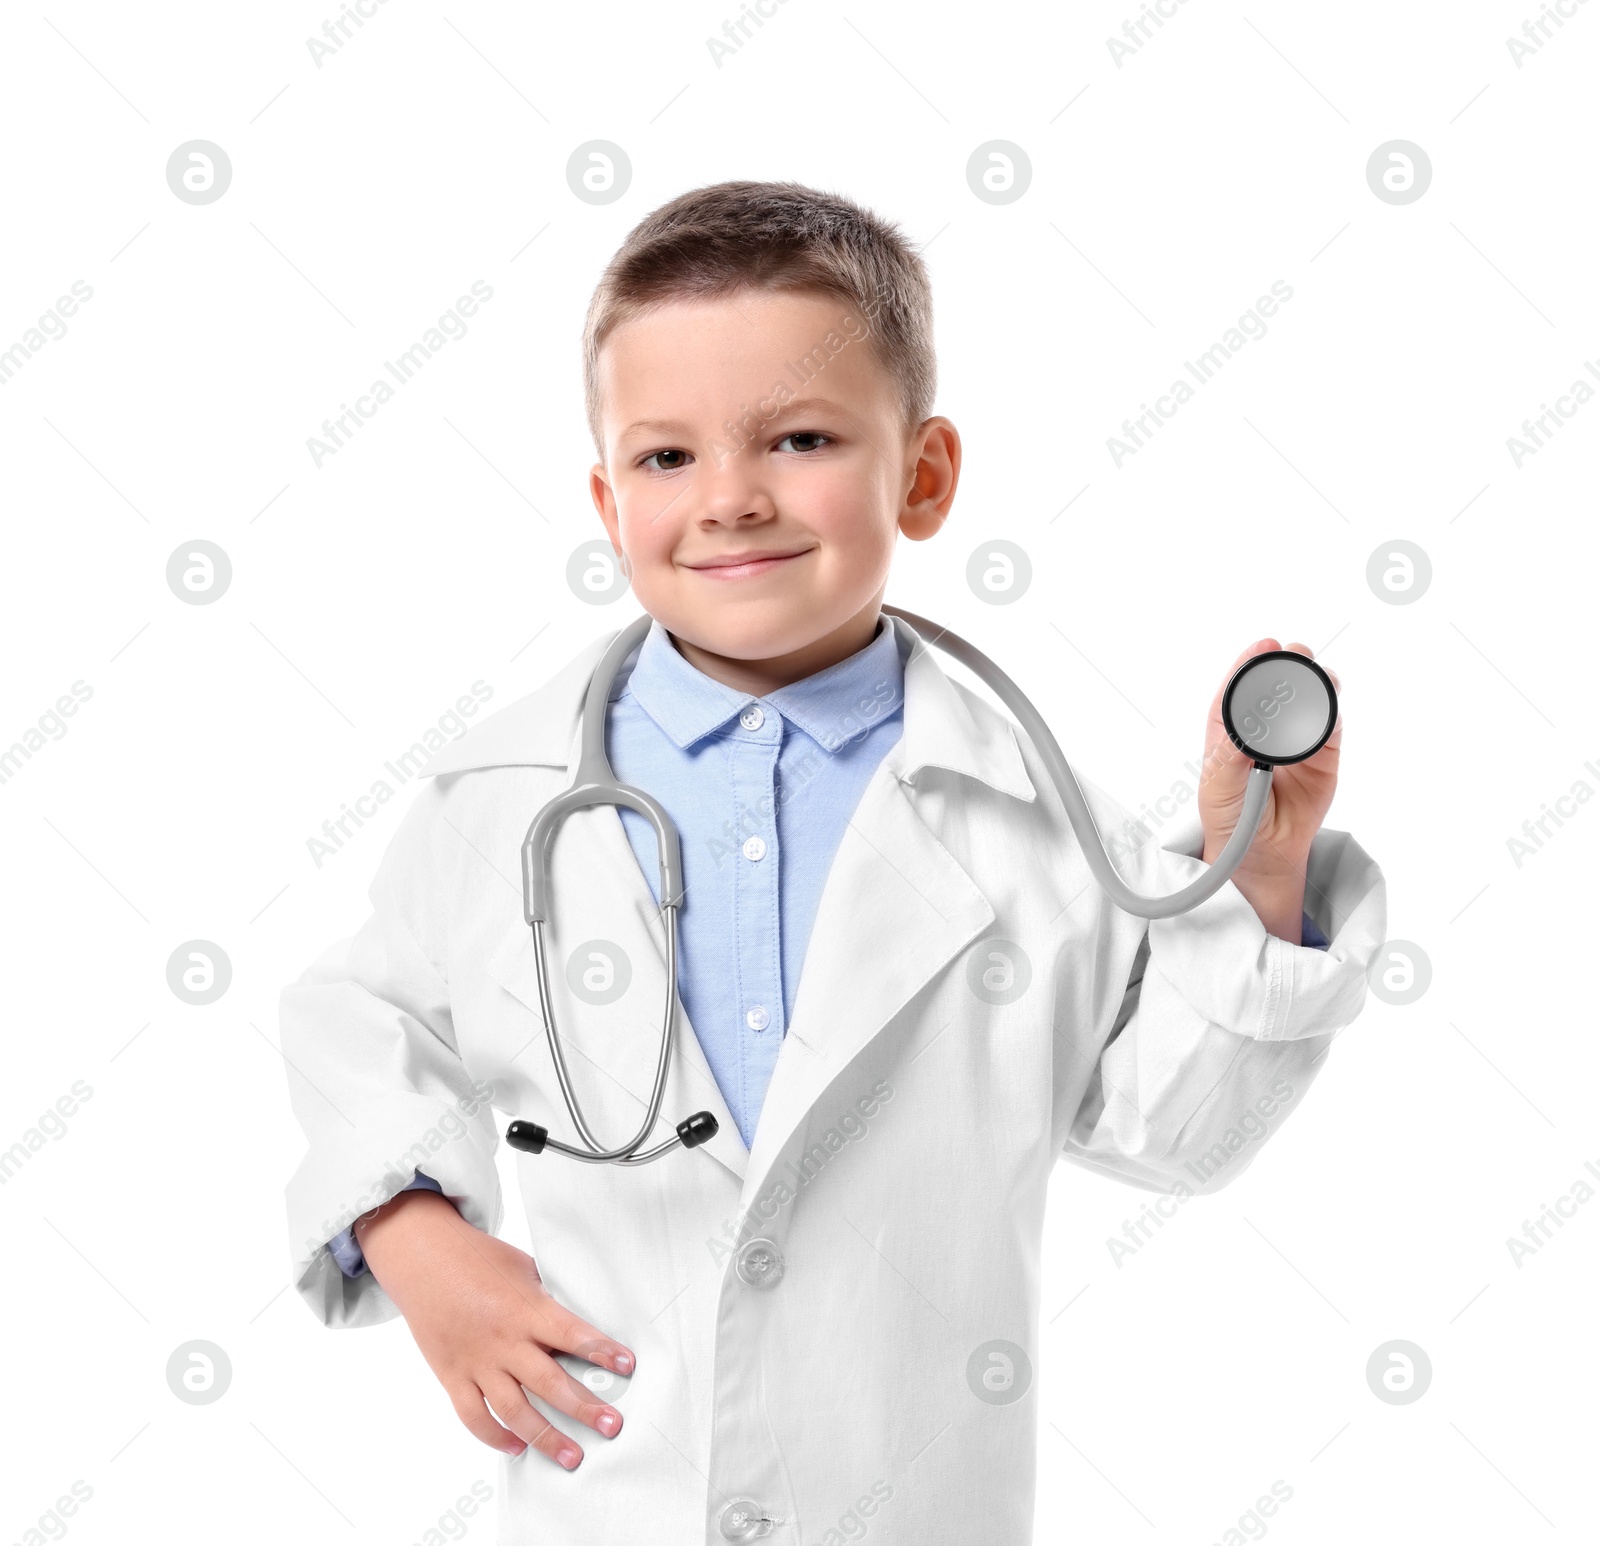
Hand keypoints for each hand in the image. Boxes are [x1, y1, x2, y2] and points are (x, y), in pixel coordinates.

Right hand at [353, 1190, 632, 1469]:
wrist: (422, 1257)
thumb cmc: (478, 1257)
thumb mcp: (523, 1268)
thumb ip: (546, 1301)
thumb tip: (574, 1327)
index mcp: (526, 1308)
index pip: (572, 1334)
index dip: (601, 1351)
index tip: (627, 1366)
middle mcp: (503, 1340)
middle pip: (549, 1382)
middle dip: (584, 1408)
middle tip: (613, 1426)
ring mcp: (476, 1362)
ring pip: (514, 1410)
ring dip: (545, 1438)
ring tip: (573, 1456)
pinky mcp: (452, 1376)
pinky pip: (473, 1416)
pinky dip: (494, 1437)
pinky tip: (517, 1448)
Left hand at [1196, 638, 1340, 941]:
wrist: (1263, 857)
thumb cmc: (1231, 819)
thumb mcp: (1218, 790)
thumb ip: (1229, 759)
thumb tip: (1241, 731)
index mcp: (1229, 730)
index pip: (1238, 690)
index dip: (1249, 664)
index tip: (1263, 645)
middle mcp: (1263, 728)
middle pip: (1277, 686)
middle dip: (1286, 665)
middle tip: (1295, 654)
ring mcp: (1295, 739)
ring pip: (1309, 699)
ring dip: (1315, 681)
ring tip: (1317, 676)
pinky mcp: (1323, 755)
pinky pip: (1331, 727)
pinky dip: (1332, 713)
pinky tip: (1329, 706)